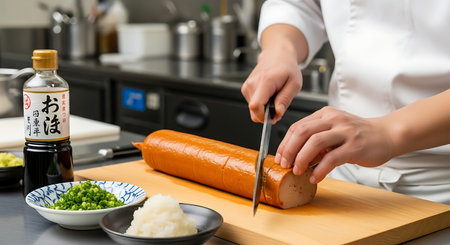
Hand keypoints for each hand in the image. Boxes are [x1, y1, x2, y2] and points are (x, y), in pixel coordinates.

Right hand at [241, 49, 301, 122]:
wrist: (277, 56)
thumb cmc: (287, 68)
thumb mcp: (294, 84)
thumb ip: (285, 99)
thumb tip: (277, 113)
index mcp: (265, 81)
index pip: (256, 106)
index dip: (264, 117)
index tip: (274, 117)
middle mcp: (252, 84)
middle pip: (254, 111)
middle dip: (267, 114)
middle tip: (279, 106)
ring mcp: (247, 86)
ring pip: (253, 109)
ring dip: (265, 108)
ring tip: (274, 96)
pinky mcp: (245, 89)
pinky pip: (253, 104)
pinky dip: (261, 104)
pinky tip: (268, 94)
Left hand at [276, 106, 395, 183]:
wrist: (387, 134)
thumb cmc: (359, 135)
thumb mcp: (334, 132)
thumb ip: (316, 142)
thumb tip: (295, 158)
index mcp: (325, 114)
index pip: (297, 126)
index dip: (285, 143)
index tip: (279, 157)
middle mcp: (334, 119)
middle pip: (302, 132)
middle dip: (289, 150)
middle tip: (284, 165)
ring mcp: (345, 132)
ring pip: (314, 142)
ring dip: (301, 159)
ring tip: (297, 171)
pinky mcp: (354, 146)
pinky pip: (331, 159)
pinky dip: (320, 170)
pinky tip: (315, 177)